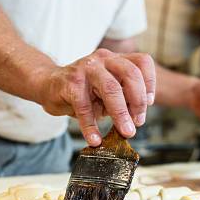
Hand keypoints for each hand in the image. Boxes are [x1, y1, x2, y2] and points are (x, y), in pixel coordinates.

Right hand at [36, 48, 155, 145]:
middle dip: (138, 101)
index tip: (149, 103)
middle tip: (138, 123)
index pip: (142, 62)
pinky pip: (84, 106)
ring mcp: (86, 69)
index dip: (150, 82)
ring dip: (121, 113)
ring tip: (126, 132)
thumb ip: (122, 99)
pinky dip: (91, 126)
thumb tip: (137, 119)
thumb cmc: (81, 91)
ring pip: (111, 88)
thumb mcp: (106, 93)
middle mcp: (103, 59)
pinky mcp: (70, 83)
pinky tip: (94, 139)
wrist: (48, 85)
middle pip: (130, 74)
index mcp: (116, 59)